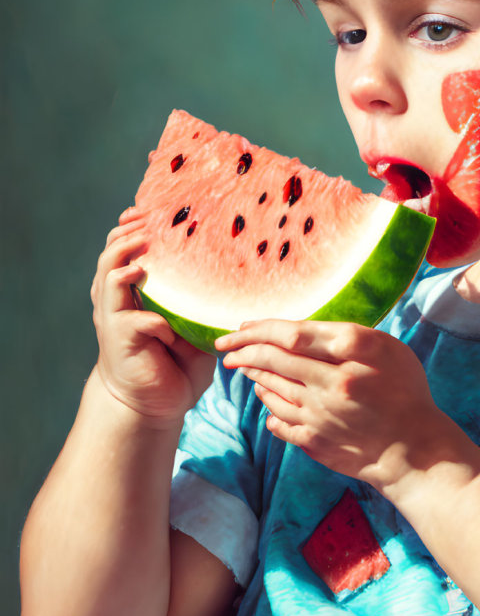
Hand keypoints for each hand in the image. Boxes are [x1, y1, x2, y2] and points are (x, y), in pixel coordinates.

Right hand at [91, 208, 215, 422]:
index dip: (132, 228)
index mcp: (135, 294)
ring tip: (140, 249)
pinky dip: (151, 319)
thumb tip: (236, 278)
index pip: (126, 251)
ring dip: (123, 260)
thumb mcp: (194, 328)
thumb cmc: (176, 364)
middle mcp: (120, 302)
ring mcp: (117, 320)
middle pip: (110, 255)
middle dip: (124, 234)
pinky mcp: (122, 341)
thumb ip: (203, 305)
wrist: (154, 405)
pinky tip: (165, 326)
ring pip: (108, 278)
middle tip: (143, 220)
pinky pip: (133, 320)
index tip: (147, 210)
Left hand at [216, 320, 479, 490]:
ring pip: (271, 388)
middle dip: (243, 350)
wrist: (414, 449)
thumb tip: (299, 332)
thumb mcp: (388, 350)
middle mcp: (333, 382)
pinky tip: (266, 396)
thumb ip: (346, 337)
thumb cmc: (406, 392)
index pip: (293, 333)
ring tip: (243, 366)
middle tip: (226, 346)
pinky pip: (278, 419)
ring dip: (253, 374)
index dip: (260, 328)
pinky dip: (267, 405)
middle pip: (274, 359)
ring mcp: (321, 414)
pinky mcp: (314, 440)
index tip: (241, 327)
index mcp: (354, 353)